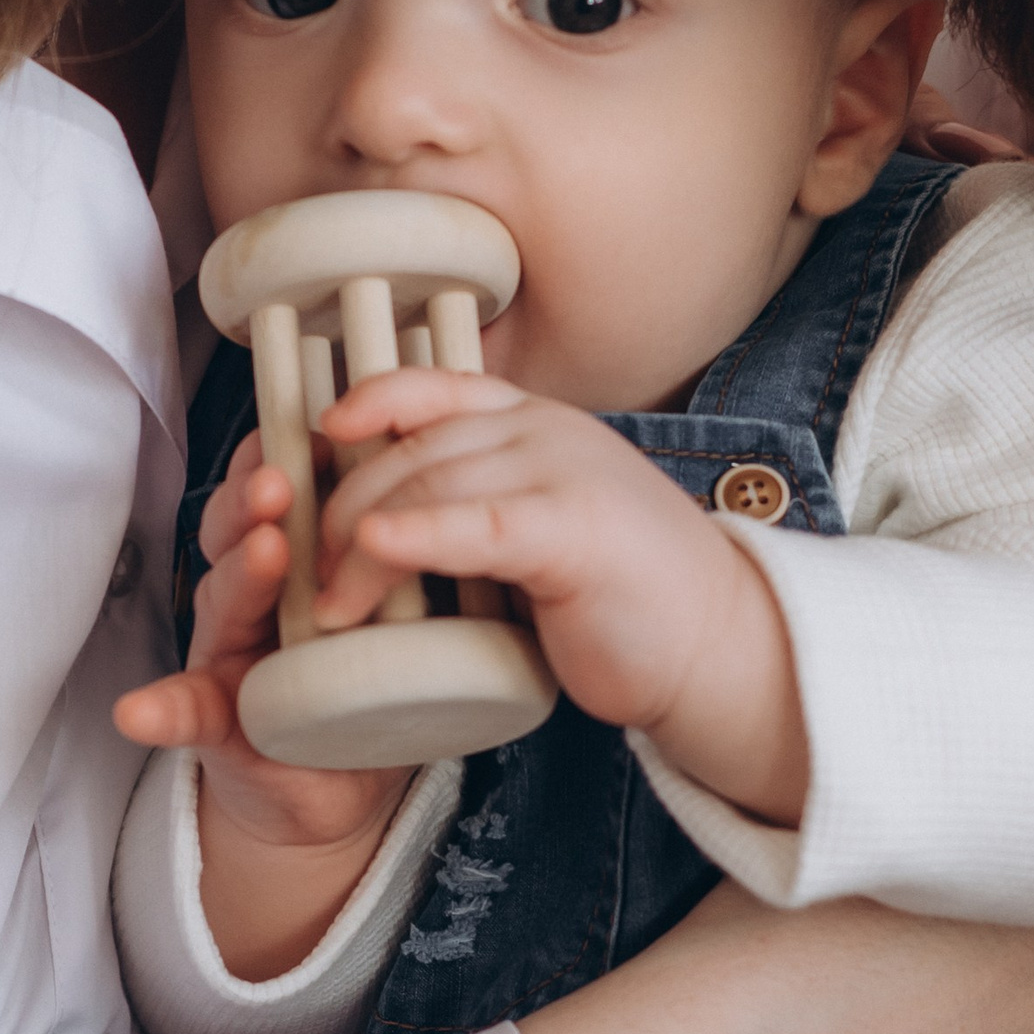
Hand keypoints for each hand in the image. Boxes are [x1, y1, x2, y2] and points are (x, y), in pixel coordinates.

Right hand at [113, 432, 409, 974]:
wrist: (334, 778)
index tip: (320, 427)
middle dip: (257, 500)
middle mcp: (252, 596)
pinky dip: (160, 710)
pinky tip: (139, 710)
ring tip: (260, 549)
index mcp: (296, 559)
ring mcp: (227, 656)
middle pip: (240, 530)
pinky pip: (182, 712)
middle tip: (284, 481)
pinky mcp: (212, 721)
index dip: (291, 454)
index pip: (283, 491)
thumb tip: (456, 472)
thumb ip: (404, 550)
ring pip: (217, 600)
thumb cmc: (364, 681)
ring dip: (234, 573)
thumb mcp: (393, 609)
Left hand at [310, 368, 808, 819]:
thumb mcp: (548, 523)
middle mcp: (547, 433)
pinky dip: (415, 535)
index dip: (369, 400)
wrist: (721, 646)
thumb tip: (398, 515)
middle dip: (344, 506)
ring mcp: (563, 474)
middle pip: (413, 449)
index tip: (321, 435)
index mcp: (538, 425)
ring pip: (429, 486)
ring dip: (362, 542)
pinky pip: (476, 524)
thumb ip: (487, 501)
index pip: (435, 388)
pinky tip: (372, 552)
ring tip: (333, 604)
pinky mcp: (574, 532)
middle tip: (313, 575)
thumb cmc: (628, 597)